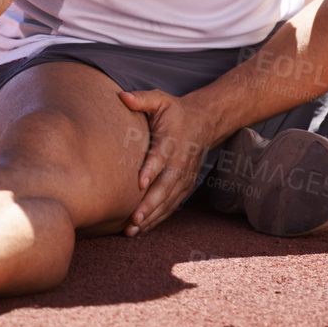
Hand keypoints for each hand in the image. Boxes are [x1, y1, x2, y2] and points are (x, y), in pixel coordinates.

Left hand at [118, 89, 219, 235]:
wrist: (205, 122)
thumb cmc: (175, 111)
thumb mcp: (160, 99)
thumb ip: (142, 99)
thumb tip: (122, 96)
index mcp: (171, 142)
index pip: (161, 158)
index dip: (151, 170)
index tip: (139, 184)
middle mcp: (180, 163)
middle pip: (165, 187)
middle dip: (150, 205)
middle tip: (134, 219)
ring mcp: (184, 177)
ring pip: (168, 201)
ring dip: (152, 216)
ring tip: (133, 230)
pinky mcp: (185, 186)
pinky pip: (171, 205)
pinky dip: (158, 218)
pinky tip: (143, 229)